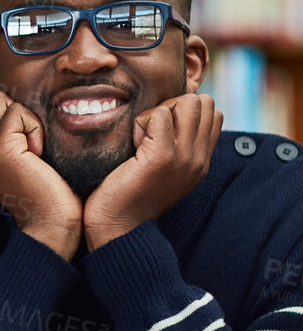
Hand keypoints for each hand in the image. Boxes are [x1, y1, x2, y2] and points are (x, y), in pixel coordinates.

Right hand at [0, 89, 81, 259]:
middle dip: (20, 111)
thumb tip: (29, 109)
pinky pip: (16, 113)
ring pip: (3, 103)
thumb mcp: (28, 163)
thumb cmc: (51, 196)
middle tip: (37, 143)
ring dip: (28, 120)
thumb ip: (20, 139)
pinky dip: (34, 127)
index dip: (18, 115)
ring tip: (38, 151)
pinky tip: (40, 153)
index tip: (35, 144)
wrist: (51, 225)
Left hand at [83, 93, 220, 251]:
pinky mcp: (162, 157)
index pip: (214, 113)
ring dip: (158, 111)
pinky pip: (160, 114)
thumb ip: (174, 146)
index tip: (160, 131)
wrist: (117, 228)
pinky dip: (141, 121)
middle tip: (149, 130)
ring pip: (187, 103)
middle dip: (173, 106)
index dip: (184, 110)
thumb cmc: (128, 195)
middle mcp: (199, 158)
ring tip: (141, 137)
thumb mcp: (161, 170)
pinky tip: (132, 143)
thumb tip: (168, 114)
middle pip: (203, 102)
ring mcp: (184, 157)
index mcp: (202, 161)